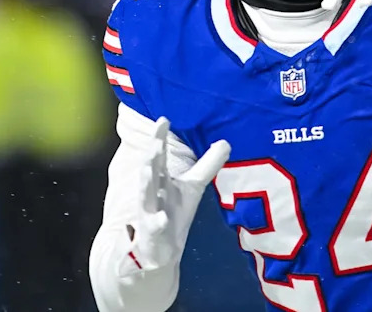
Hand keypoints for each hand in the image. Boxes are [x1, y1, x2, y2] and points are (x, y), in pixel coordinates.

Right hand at [119, 117, 230, 275]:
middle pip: (149, 172)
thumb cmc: (173, 212)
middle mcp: (152, 193)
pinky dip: (156, 223)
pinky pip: (153, 228)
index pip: (159, 156)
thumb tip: (226, 142)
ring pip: (145, 196)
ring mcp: (149, 213)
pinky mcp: (151, 235)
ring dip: (145, 183)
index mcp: (160, 180)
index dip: (160, 138)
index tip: (163, 119)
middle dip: (151, 156)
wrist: (158, 251)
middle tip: (155, 142)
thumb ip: (207, 165)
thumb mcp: (193, 187)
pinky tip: (161, 219)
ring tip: (148, 169)